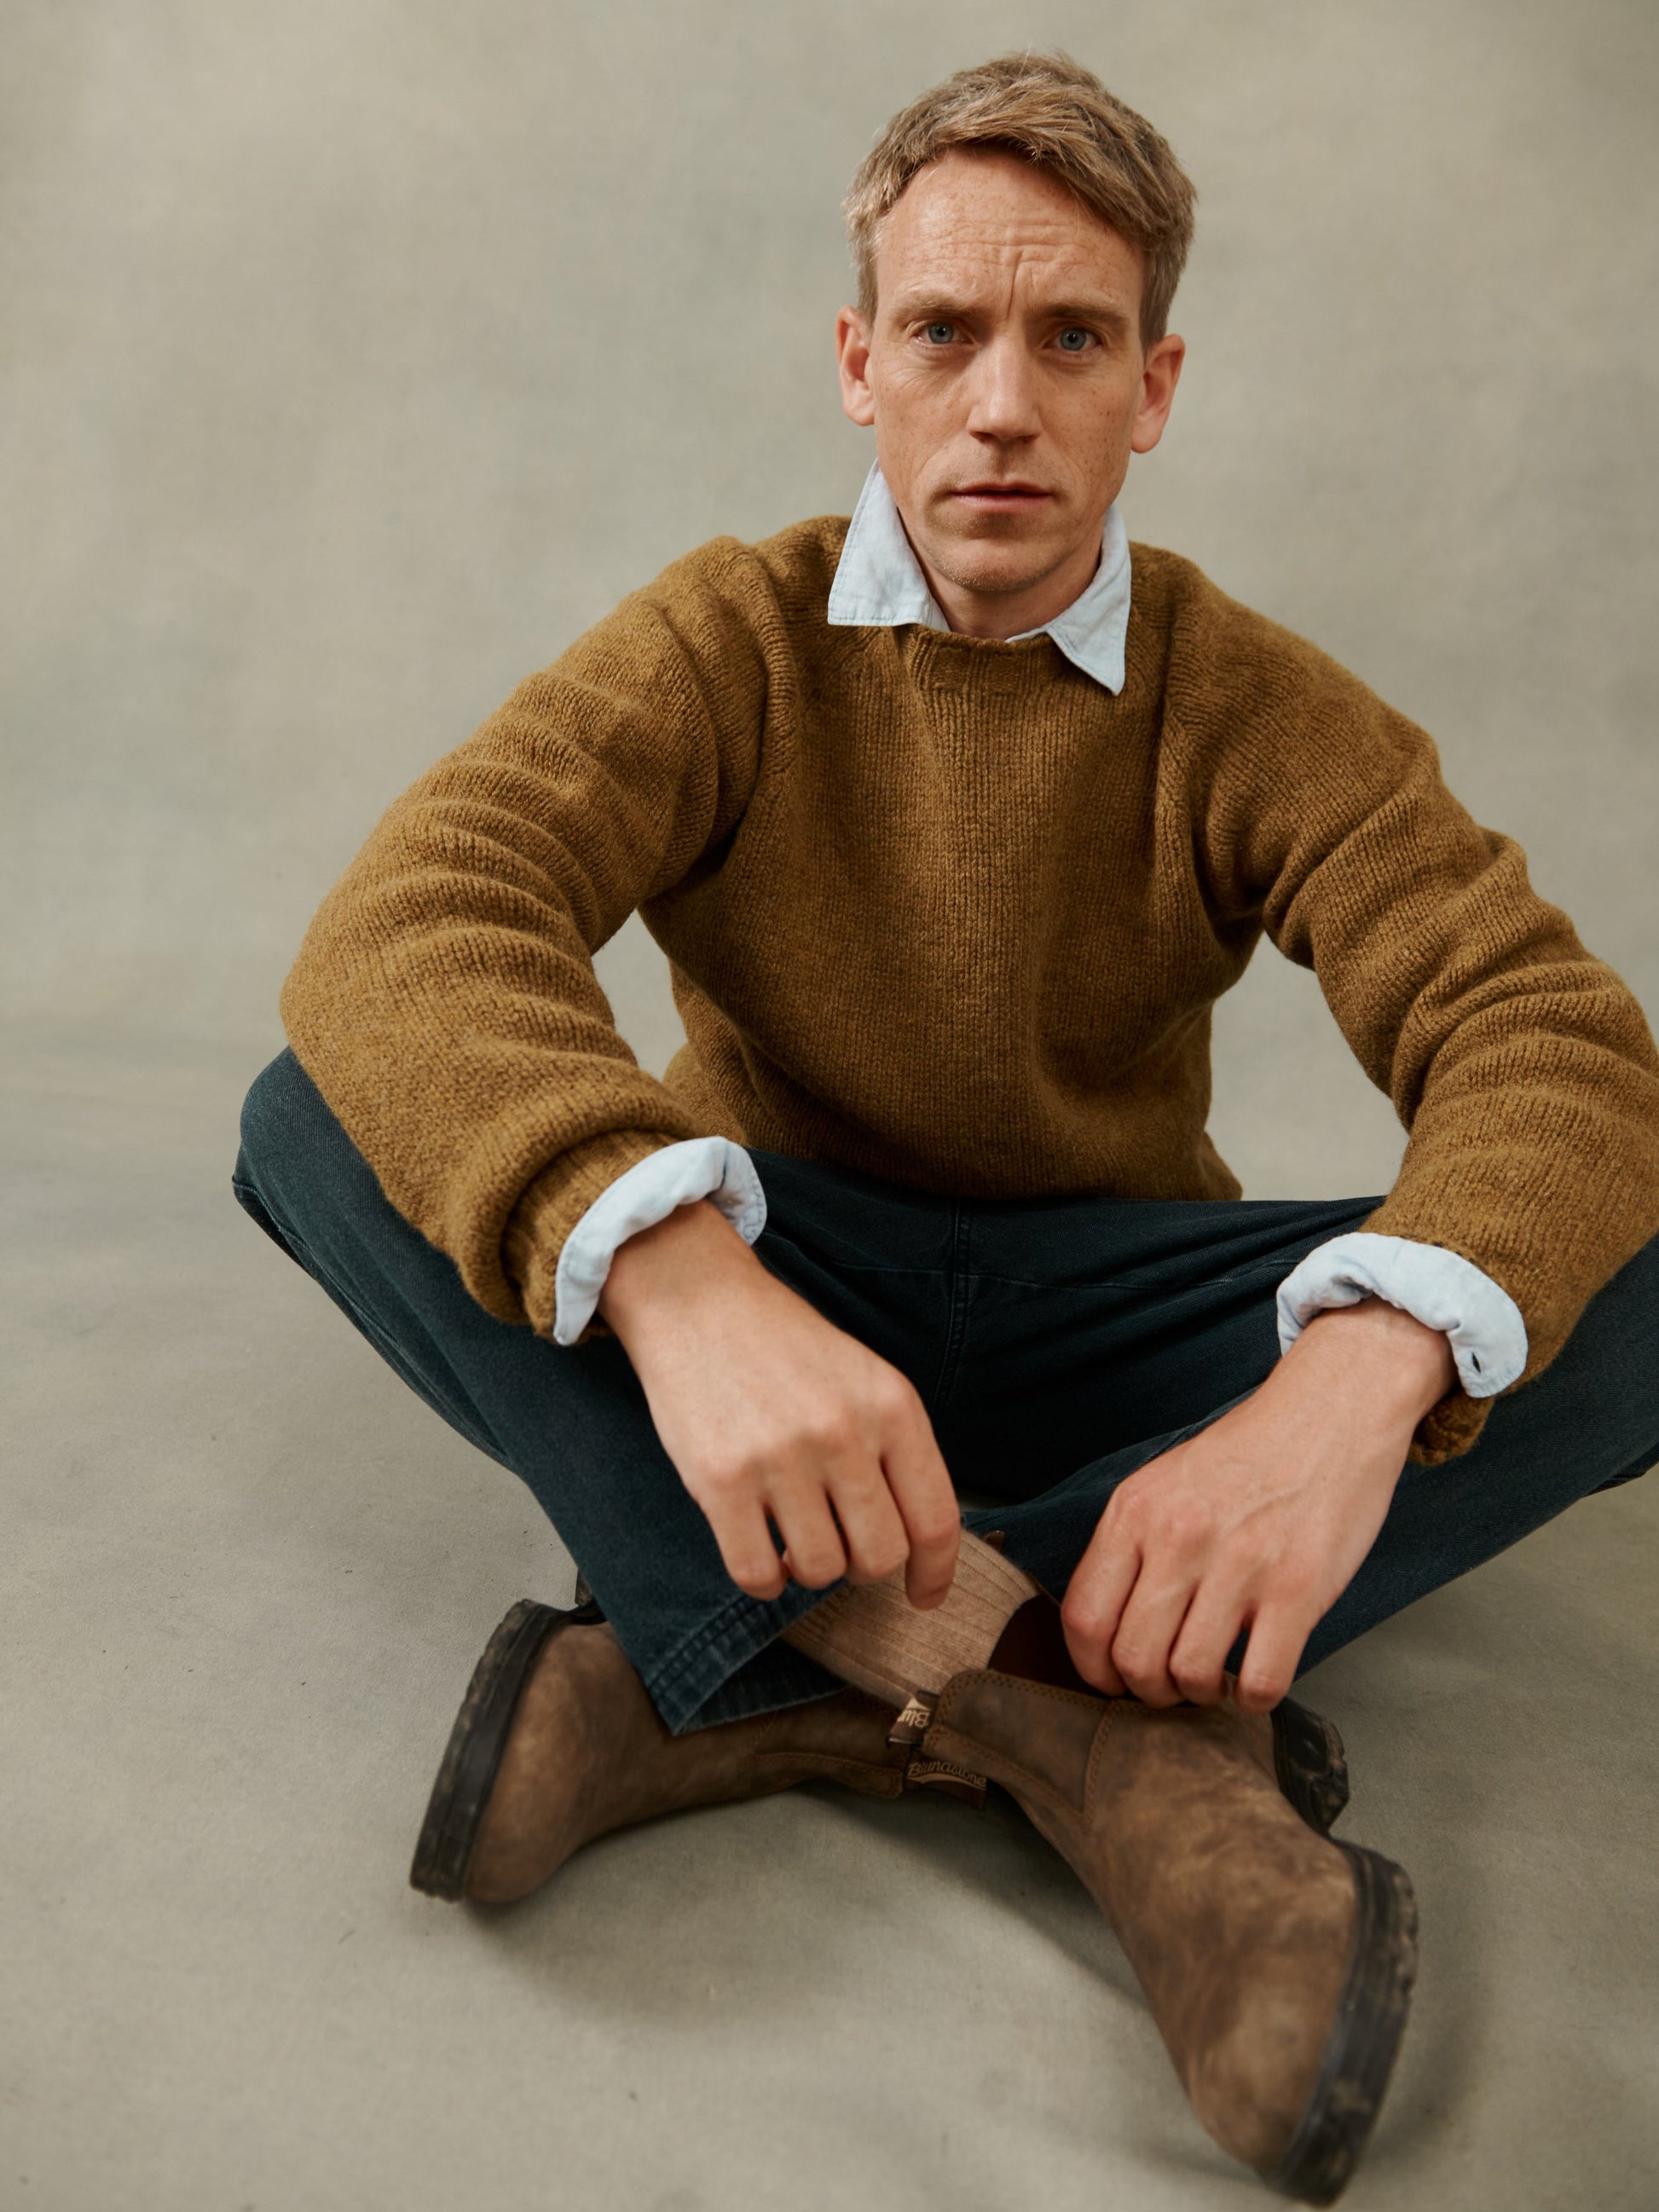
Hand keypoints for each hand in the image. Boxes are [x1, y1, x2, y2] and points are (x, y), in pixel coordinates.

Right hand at [597, 1200, 960, 1606]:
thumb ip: (895, 1450)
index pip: (936, 1520)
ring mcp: (779, 1458)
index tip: (923, 1596)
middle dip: (863, 1568)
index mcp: (890, 1406)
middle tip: (841, 1545)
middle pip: (881, 1556)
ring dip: (810, 1570)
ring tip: (794, 1536)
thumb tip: (917, 1544)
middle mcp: (842, 1433)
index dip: (935, 1574)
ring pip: (821, 1570)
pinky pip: (757, 1574)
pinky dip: (765, 1582)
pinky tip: (762, 1555)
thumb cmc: (785, 1348)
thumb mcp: (864, 1377)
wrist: (698, 1302)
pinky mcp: (719, 1480)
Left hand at [1061, 1301, 1456, 1712]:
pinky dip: (1252, 1700)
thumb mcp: (1163, 1483)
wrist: (1328, 1414)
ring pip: (1190, 1676)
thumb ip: (1131, 1547)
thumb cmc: (1247, 1457)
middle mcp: (1180, 1537)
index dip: (1092, 1668)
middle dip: (1148, 1692)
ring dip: (1199, 1696)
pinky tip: (1255, 1681)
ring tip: (1214, 1679)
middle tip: (1170, 1687)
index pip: (1083, 1617)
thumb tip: (1106, 1629)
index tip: (1112, 1680)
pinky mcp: (1299, 1588)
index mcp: (1135, 1512)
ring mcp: (1240, 1564)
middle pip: (1132, 1658)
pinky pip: (1260, 1681)